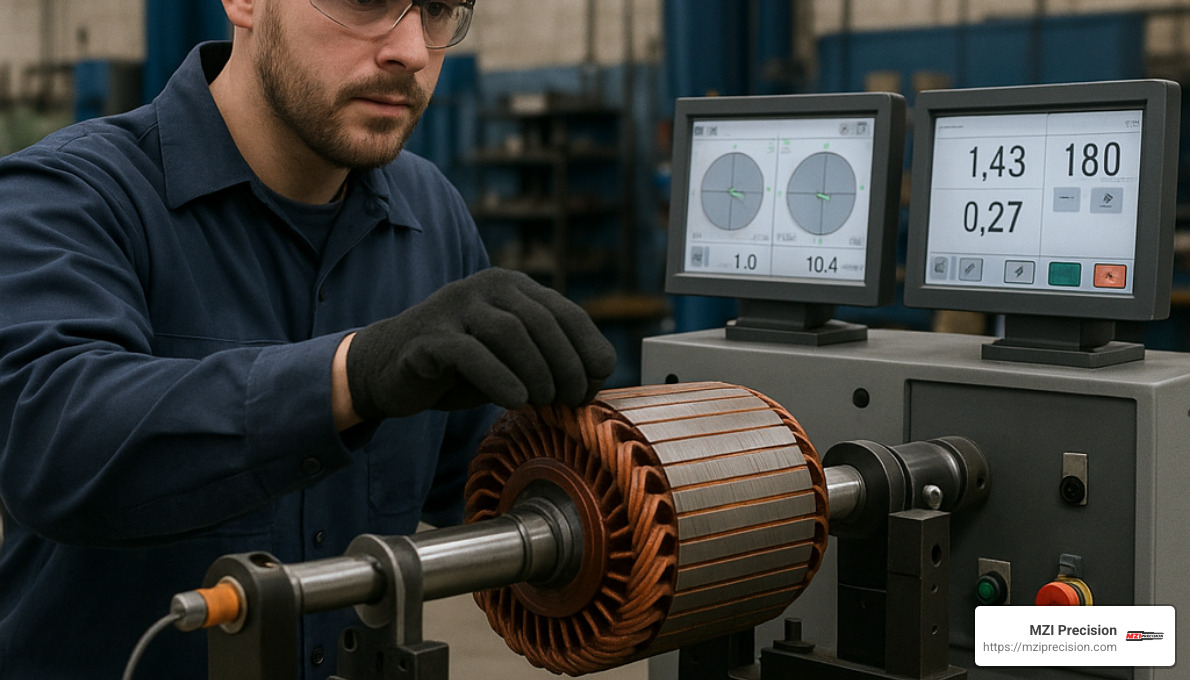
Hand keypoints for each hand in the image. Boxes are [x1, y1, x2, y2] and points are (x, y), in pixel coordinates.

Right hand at [344, 268, 616, 419]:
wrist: (387, 369)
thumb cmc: (459, 368)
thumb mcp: (511, 360)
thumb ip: (547, 360)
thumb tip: (593, 382)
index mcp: (514, 287)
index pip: (567, 313)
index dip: (588, 351)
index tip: (593, 388)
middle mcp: (487, 287)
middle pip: (543, 322)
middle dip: (566, 366)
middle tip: (570, 400)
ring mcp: (455, 306)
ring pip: (510, 332)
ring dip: (536, 372)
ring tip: (542, 401)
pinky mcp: (429, 336)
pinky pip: (470, 353)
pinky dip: (499, 378)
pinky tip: (514, 401)